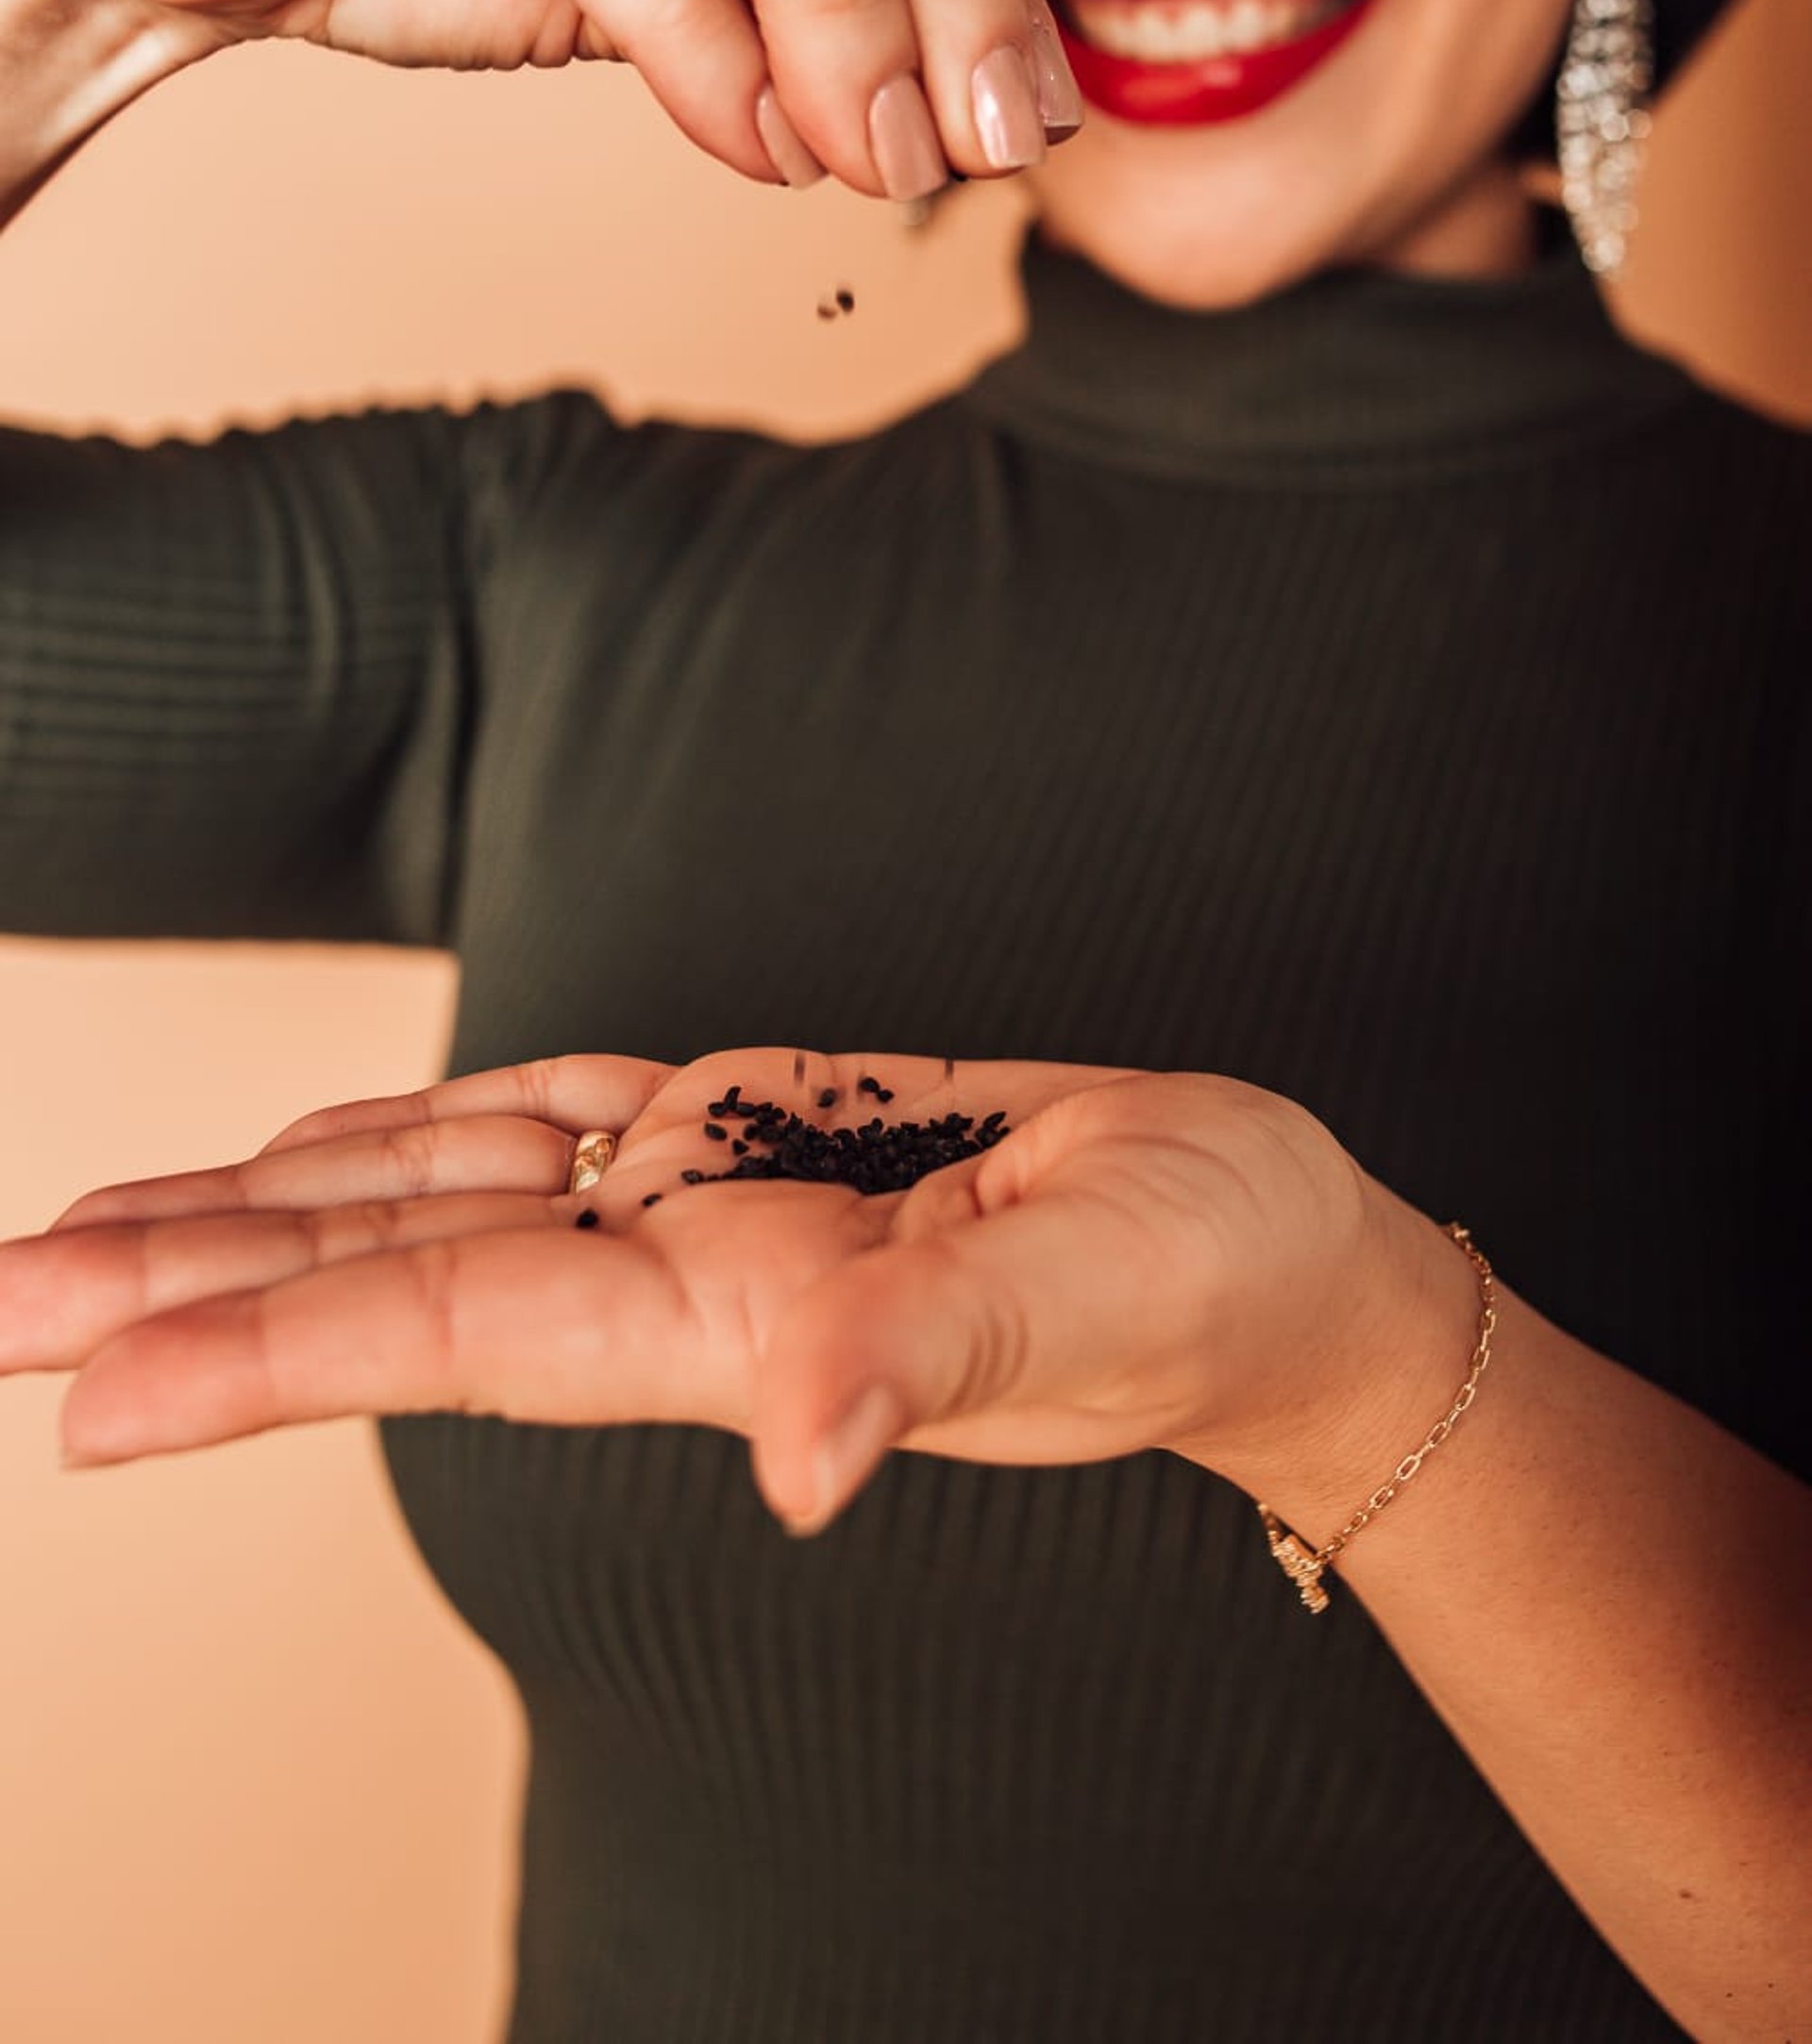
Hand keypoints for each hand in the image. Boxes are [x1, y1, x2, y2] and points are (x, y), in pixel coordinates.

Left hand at [1, 1046, 1460, 1534]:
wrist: (1265, 1250)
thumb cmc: (1207, 1281)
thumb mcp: (1091, 1298)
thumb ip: (931, 1365)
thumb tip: (798, 1460)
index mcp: (736, 1314)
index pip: (452, 1333)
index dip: (265, 1351)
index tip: (80, 1385)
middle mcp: (681, 1266)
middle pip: (389, 1273)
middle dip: (186, 1291)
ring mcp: (705, 1197)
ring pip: (432, 1193)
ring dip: (258, 1212)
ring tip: (89, 1236)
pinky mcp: (749, 1126)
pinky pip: (537, 1123)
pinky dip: (408, 1133)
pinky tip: (318, 1148)